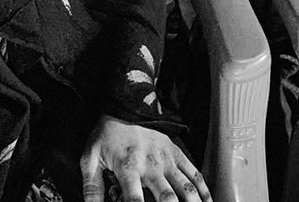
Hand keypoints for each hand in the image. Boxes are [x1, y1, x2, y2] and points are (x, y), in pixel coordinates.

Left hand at [80, 114, 209, 201]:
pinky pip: (194, 173)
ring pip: (186, 188)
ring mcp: (167, 160)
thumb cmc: (107, 133)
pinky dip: (203, 190)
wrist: (127, 105)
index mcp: (128, 168)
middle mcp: (151, 166)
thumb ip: (91, 187)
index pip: (134, 201)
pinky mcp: (176, 153)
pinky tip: (207, 201)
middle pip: (168, 198)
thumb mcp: (90, 158)